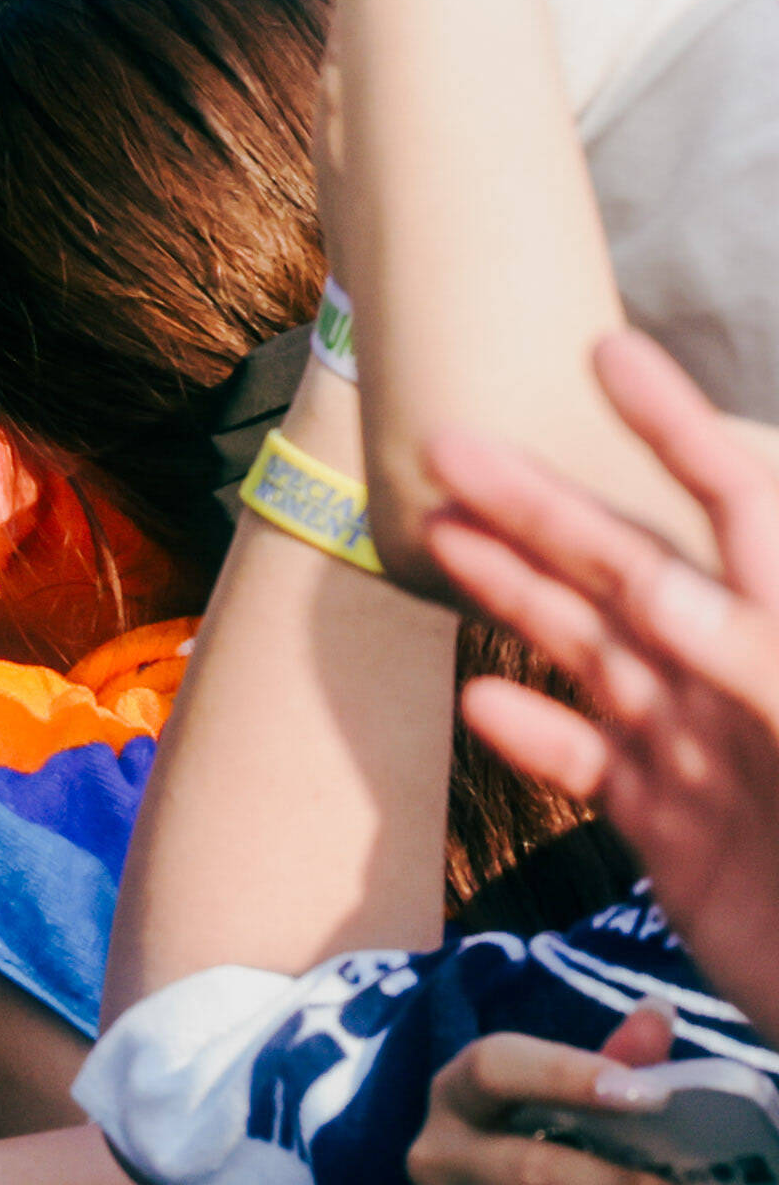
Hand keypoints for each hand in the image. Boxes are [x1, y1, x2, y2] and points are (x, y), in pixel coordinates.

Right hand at [406, 1008, 685, 1184]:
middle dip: (615, 1183)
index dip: (568, 1074)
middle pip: (529, 1167)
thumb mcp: (565, 1093)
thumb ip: (613, 1057)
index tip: (648, 1095)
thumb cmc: (539, 1134)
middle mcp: (435, 1151)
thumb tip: (658, 1011)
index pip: (495, 1066)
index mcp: (457, 1090)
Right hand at [422, 331, 778, 1039]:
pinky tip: (481, 698)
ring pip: (592, 651)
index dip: (675, 429)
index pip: (737, 504)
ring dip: (516, 591)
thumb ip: (749, 660)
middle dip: (545, 505)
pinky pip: (585, 766)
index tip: (608, 353)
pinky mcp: (671, 831)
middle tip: (451, 446)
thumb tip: (651, 588)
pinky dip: (529, 734)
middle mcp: (741, 679)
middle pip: (631, 570)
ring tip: (436, 535)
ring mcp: (702, 753)